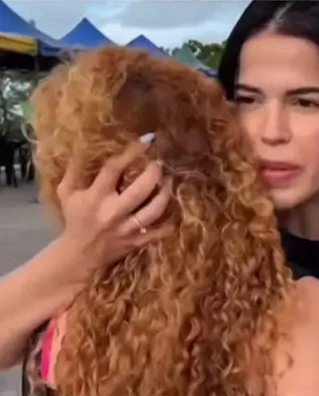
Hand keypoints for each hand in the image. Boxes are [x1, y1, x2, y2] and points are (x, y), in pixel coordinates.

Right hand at [55, 140, 170, 276]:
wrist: (79, 255)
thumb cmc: (75, 219)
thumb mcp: (67, 193)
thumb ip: (73, 170)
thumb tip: (82, 146)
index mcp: (96, 197)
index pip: (114, 169)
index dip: (132, 152)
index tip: (147, 140)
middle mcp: (114, 212)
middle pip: (141, 189)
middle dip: (154, 172)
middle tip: (159, 163)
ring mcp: (128, 229)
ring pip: (154, 210)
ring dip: (165, 194)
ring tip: (169, 181)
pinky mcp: (137, 242)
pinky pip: (160, 232)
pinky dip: (170, 222)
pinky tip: (175, 209)